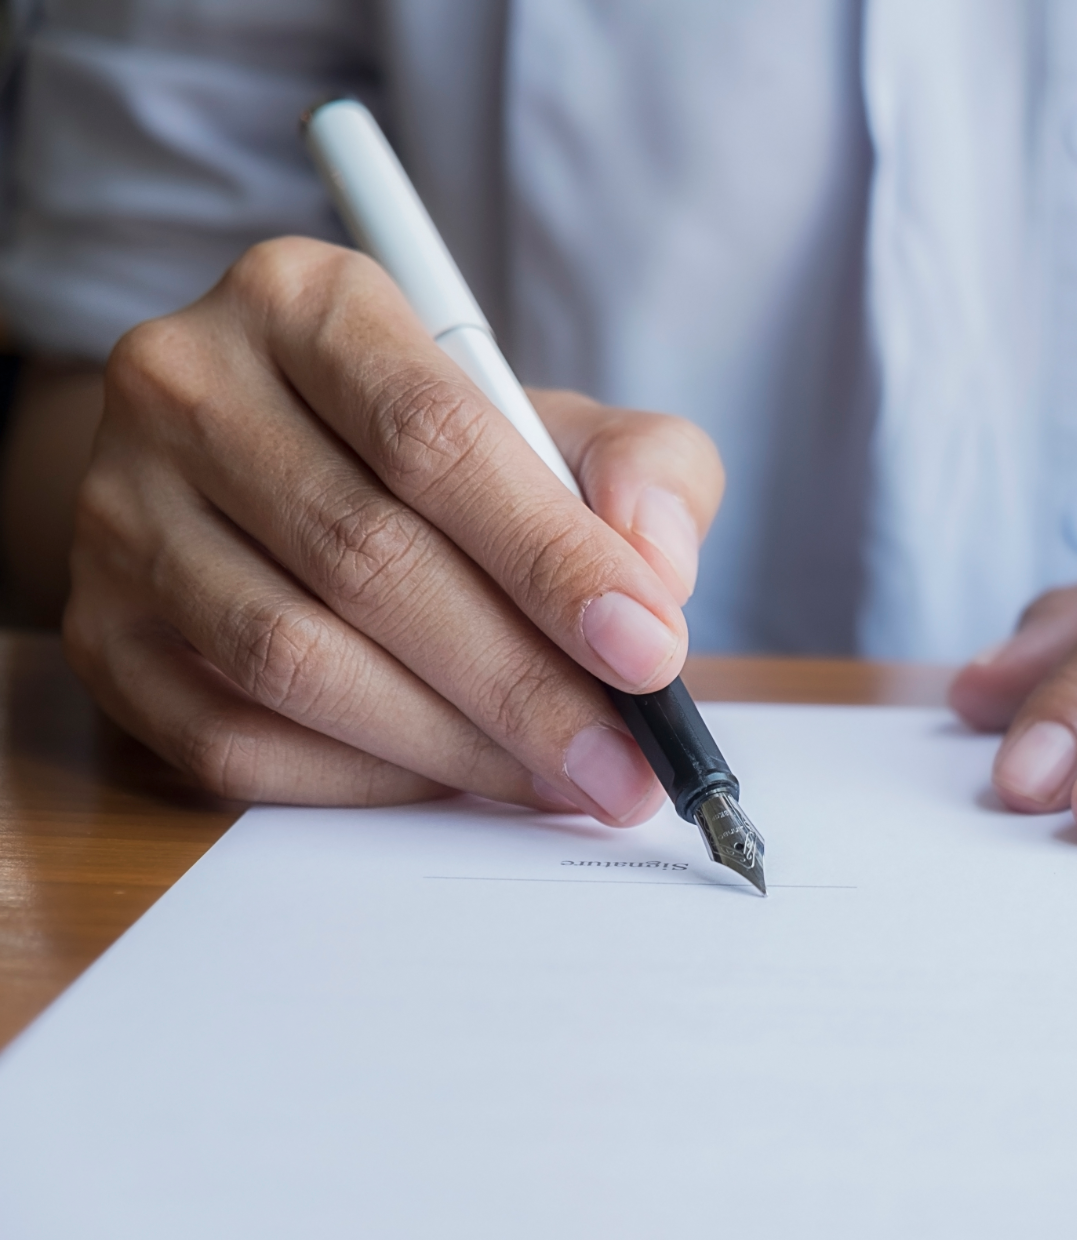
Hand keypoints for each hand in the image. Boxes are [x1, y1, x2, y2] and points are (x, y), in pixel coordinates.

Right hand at [65, 237, 723, 823]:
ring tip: (560, 778)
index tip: (648, 651)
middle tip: (624, 759)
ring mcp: (121, 511)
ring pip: (289, 657)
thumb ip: (645, 471)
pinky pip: (229, 736)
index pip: (432, 436)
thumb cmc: (444, 456)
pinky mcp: (100, 632)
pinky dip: (359, 778)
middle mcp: (186, 385)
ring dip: (448, 742)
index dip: (549, 557)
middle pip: (365, 556)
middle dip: (520, 681)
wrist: (279, 471)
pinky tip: (452, 778)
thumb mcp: (561, 426)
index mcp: (307, 301)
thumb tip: (655, 569)